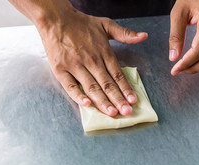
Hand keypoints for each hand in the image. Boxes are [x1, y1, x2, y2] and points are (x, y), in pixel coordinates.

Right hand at [10, 0, 147, 116]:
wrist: (55, 18)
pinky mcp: (61, 69)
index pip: (117, 74)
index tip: (133, 100)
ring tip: (112, 113)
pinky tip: (87, 104)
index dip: (126, 88)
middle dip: (118, 99)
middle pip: (107, 84)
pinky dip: (78, 95)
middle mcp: (91, 60)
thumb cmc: (81, 23)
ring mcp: (75, 66)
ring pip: (92, 87)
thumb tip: (143, 36)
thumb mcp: (106, 24)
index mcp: (103, 52)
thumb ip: (125, 34)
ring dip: (103, 101)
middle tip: (126, 112)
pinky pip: (70, 86)